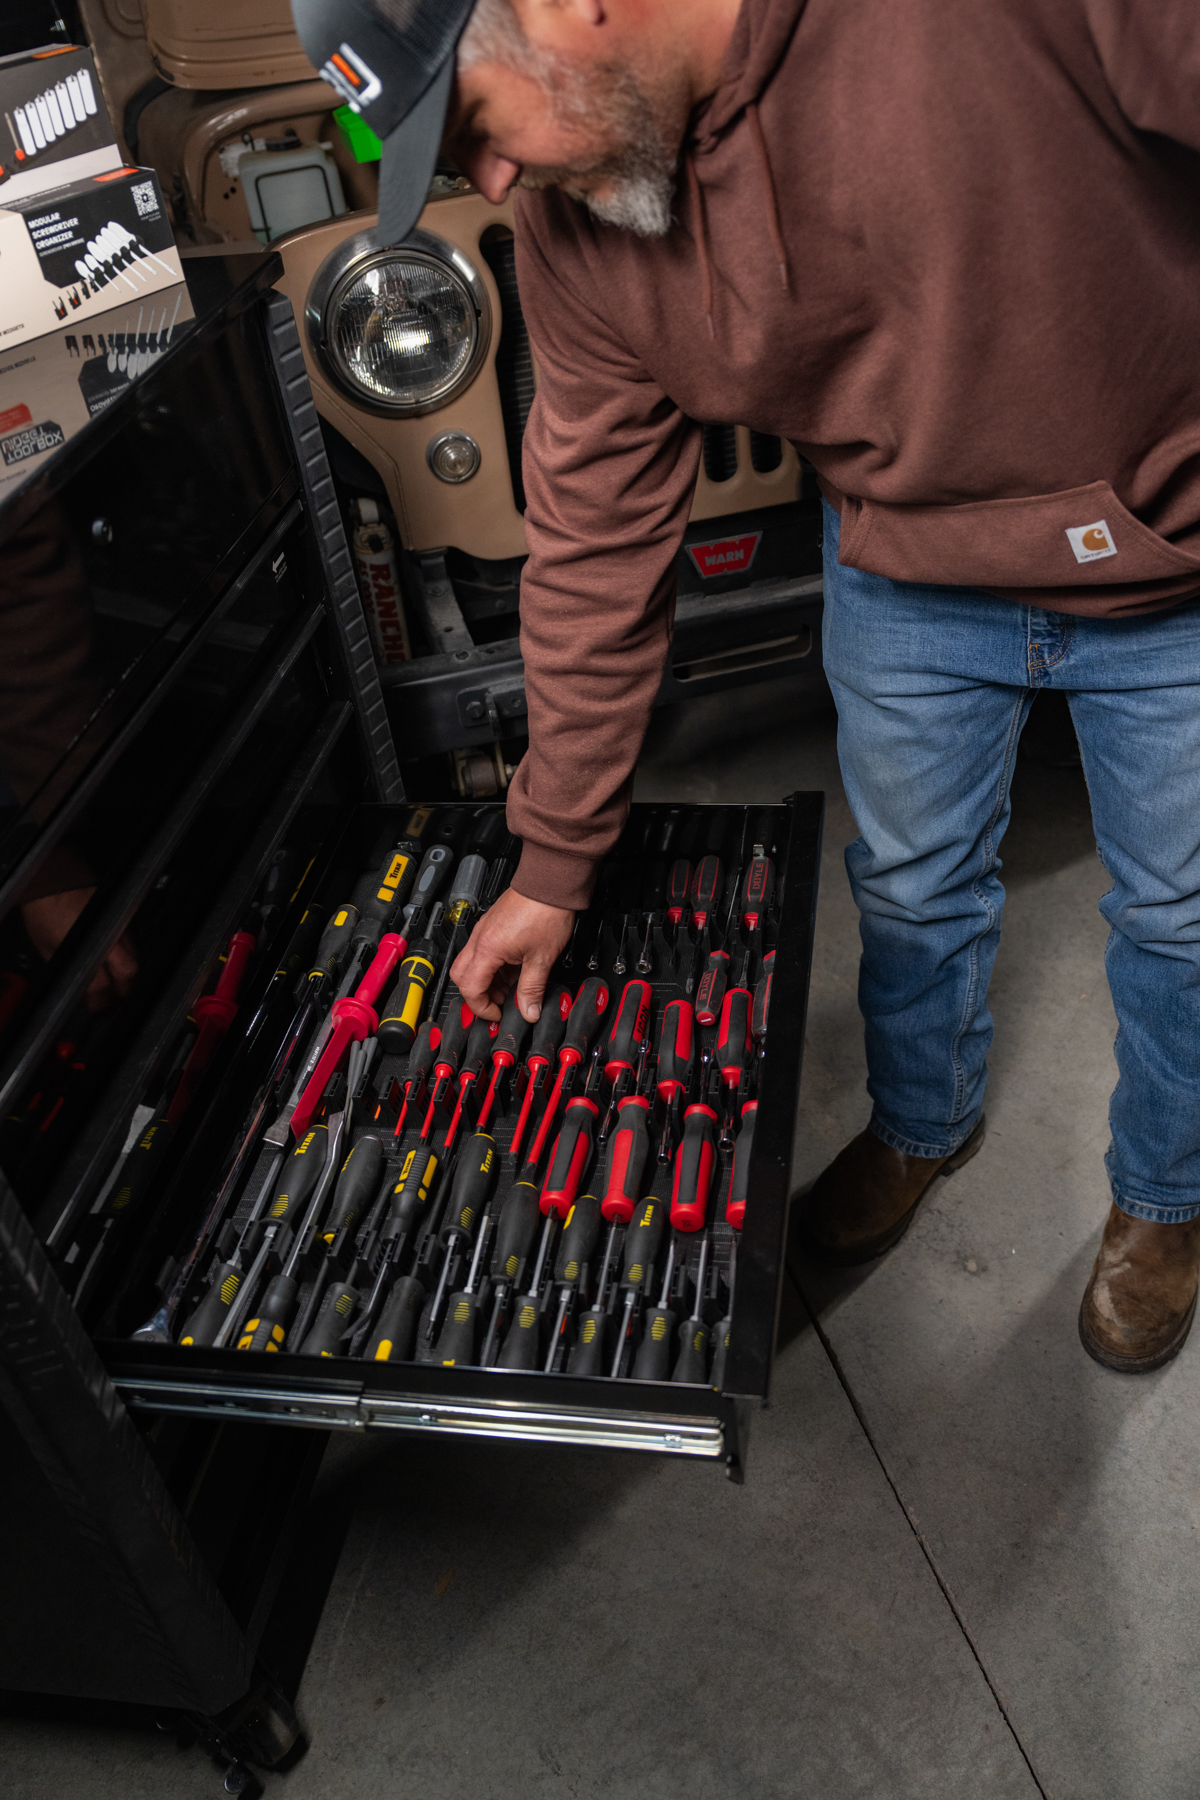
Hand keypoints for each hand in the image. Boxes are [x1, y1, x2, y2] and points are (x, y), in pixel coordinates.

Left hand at [21, 888, 137, 1011]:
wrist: (54, 882)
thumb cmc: (47, 911)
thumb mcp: (49, 950)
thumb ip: (69, 973)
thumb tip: (81, 990)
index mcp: (90, 950)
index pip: (103, 987)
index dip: (100, 1002)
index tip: (96, 1007)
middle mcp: (110, 939)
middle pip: (129, 973)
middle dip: (124, 989)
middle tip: (115, 998)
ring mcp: (119, 928)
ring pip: (135, 958)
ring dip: (127, 973)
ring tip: (116, 981)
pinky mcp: (122, 919)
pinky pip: (131, 943)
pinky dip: (126, 955)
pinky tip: (115, 959)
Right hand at [450, 887, 573, 1022]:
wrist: (550, 884)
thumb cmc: (546, 911)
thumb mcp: (542, 958)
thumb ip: (533, 989)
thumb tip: (529, 1011)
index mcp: (487, 949)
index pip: (470, 989)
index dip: (482, 1008)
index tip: (497, 1014)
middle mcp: (480, 939)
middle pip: (461, 977)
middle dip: (478, 995)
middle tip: (499, 1003)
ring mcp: (484, 931)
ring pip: (472, 964)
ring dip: (488, 981)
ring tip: (512, 986)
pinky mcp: (492, 925)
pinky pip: (483, 952)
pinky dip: (494, 967)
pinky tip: (514, 969)